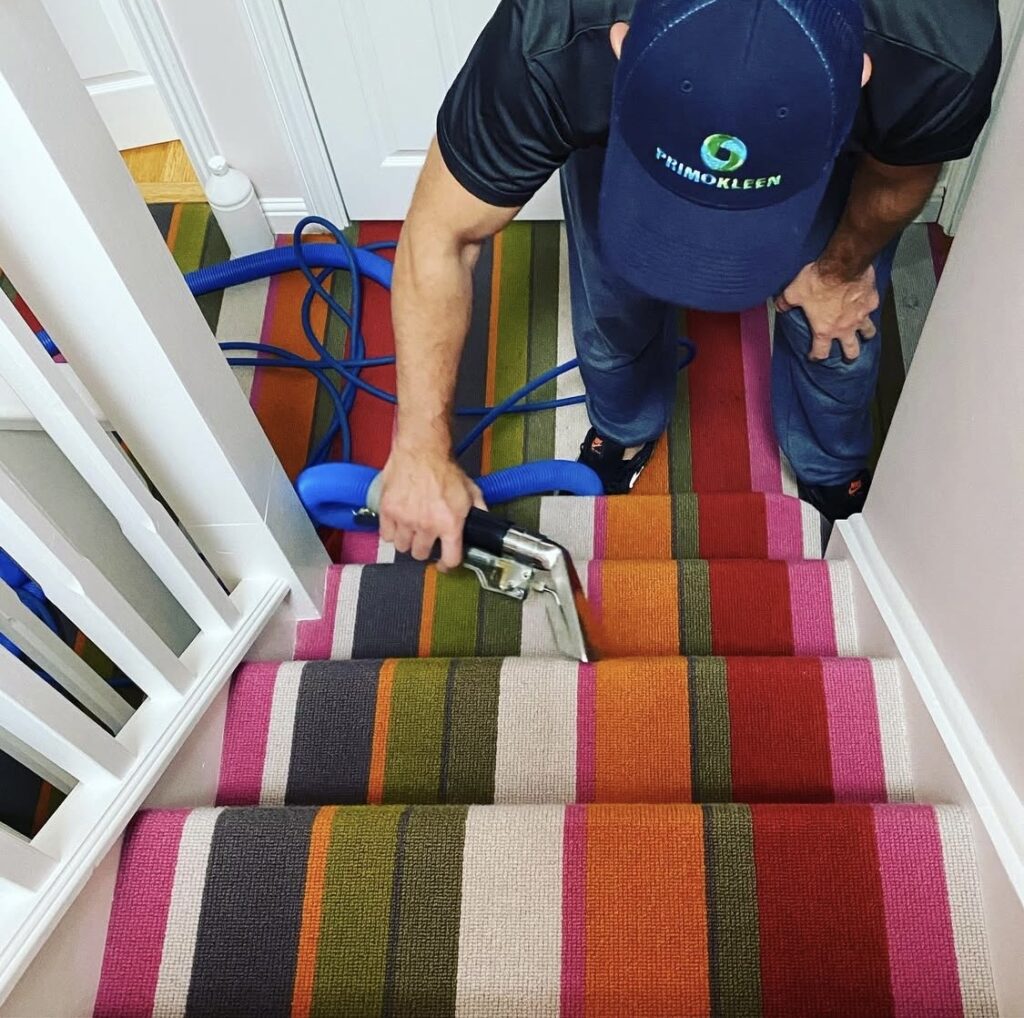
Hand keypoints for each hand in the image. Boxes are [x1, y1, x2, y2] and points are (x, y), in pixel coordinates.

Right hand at [377, 443, 485, 570]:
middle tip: (426, 537)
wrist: (422, 450)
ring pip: (402, 547)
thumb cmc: (444, 468)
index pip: (449, 559)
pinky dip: (391, 532)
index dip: (447, 563)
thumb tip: (485, 522)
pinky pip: (386, 535)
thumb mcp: (471, 490)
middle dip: (424, 548)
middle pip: (420, 554)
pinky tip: (398, 523)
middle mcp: (427, 525)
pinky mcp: (388, 511)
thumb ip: (479, 510)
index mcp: (449, 523)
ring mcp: (405, 519)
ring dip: (407, 541)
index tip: (444, 562)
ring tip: (411, 529)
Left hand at [777, 261, 879, 360]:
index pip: (821, 352)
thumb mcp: (794, 292)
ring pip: (867, 332)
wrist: (844, 265)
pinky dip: (869, 309)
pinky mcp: (872, 302)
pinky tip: (867, 305)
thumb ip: (785, 302)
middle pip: (851, 350)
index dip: (816, 356)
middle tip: (848, 356)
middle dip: (849, 356)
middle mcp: (845, 327)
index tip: (815, 356)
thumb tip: (779, 306)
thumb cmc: (819, 280)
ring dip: (866, 335)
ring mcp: (861, 316)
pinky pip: (872, 309)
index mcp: (825, 329)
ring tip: (865, 335)